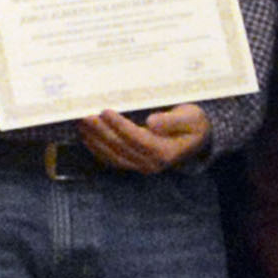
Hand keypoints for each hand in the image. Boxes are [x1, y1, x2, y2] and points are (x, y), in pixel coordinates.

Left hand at [80, 104, 209, 173]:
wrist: (196, 138)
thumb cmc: (193, 123)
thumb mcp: (190, 118)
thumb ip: (172, 121)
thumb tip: (151, 123)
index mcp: (165, 152)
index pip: (137, 138)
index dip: (119, 126)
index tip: (105, 111)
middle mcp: (151, 163)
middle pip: (120, 147)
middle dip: (100, 131)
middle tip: (85, 115)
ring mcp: (141, 166)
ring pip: (112, 155)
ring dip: (94, 139)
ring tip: (81, 122)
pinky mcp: (133, 164)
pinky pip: (111, 159)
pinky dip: (96, 148)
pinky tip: (87, 136)